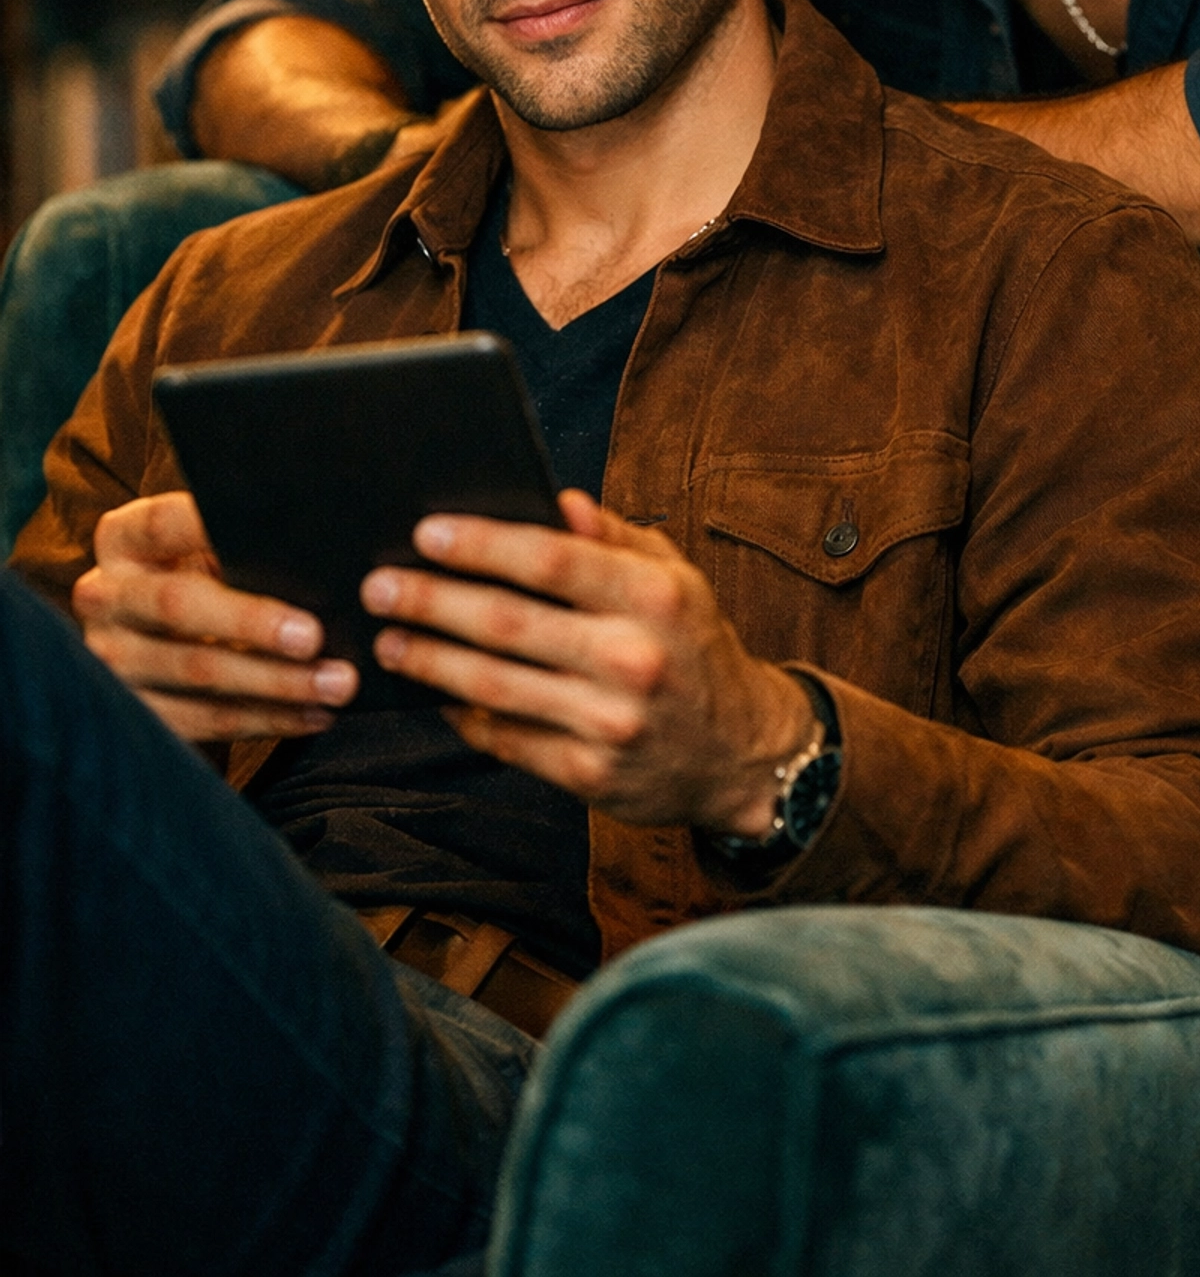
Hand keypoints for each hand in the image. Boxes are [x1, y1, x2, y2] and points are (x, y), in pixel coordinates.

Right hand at [74, 491, 357, 741]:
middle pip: (178, 605)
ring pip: (198, 671)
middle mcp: (105, 595)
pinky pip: (205, 721)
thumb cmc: (205, 575)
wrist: (159, 637)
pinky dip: (267, 718)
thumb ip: (242, 543)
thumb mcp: (207, 548)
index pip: (164, 522)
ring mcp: (111, 658)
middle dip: (252, 622)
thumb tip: (313, 552)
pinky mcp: (132, 712)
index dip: (210, 526)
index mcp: (124, 539)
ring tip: (335, 683)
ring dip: (275, 682)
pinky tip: (314, 713)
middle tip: (313, 636)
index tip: (276, 532)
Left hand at [361, 492, 815, 832]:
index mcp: (653, 596)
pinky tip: (434, 694)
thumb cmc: (694, 647)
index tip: (426, 533)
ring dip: (431, 661)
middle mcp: (633, 659)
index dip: (482, 544)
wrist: (741, 754)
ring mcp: (610, 723)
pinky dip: (463, 716)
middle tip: (380, 586)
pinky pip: (507, 740)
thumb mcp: (676, 578)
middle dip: (432, 601)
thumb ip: (615, 538)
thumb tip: (556, 499)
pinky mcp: (590, 776)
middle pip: (508, 623)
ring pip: (495, 686)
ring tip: (388, 641)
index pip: (550, 559)